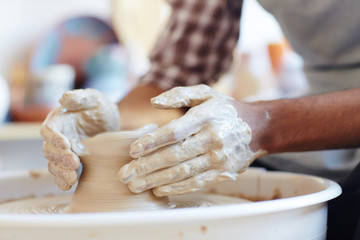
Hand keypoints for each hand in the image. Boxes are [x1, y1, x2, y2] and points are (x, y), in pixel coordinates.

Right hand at [40, 89, 119, 189]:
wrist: (111, 123)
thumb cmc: (100, 107)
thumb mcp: (94, 98)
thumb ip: (79, 98)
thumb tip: (63, 99)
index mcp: (58, 120)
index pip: (49, 130)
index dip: (54, 138)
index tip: (66, 144)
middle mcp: (57, 137)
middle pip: (50, 150)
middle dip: (60, 158)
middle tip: (74, 163)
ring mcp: (63, 152)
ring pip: (54, 164)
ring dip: (61, 172)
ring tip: (73, 178)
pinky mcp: (72, 162)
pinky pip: (62, 173)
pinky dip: (62, 181)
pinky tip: (69, 185)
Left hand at [118, 85, 264, 196]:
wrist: (258, 127)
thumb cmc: (225, 109)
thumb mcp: (205, 94)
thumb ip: (179, 95)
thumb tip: (153, 102)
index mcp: (206, 116)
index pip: (174, 132)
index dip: (151, 142)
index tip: (133, 151)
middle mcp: (213, 138)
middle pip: (174, 156)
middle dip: (147, 166)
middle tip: (126, 174)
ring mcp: (219, 158)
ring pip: (183, 172)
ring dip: (156, 180)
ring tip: (136, 185)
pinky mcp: (224, 172)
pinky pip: (196, 182)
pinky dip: (176, 188)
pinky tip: (159, 189)